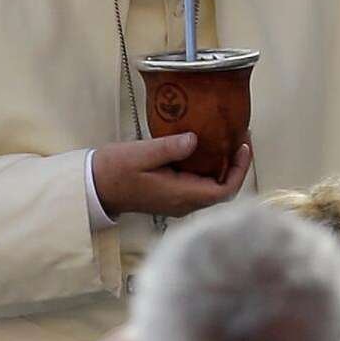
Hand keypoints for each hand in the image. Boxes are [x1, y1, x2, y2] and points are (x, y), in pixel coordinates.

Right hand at [93, 133, 252, 217]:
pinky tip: (208, 147)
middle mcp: (185, 203)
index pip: (224, 191)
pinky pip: (200, 183)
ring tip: (229, 138)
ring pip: (213, 187)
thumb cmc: (115, 170)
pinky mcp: (173, 195)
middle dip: (236, 165)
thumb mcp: (141, 153)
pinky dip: (210, 167)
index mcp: (181, 196)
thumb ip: (169, 148)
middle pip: (223, 190)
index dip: (240, 170)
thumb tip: (195, 139)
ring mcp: (179, 201)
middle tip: (241, 136)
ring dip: (225, 166)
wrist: (96, 186)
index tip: (243, 145)